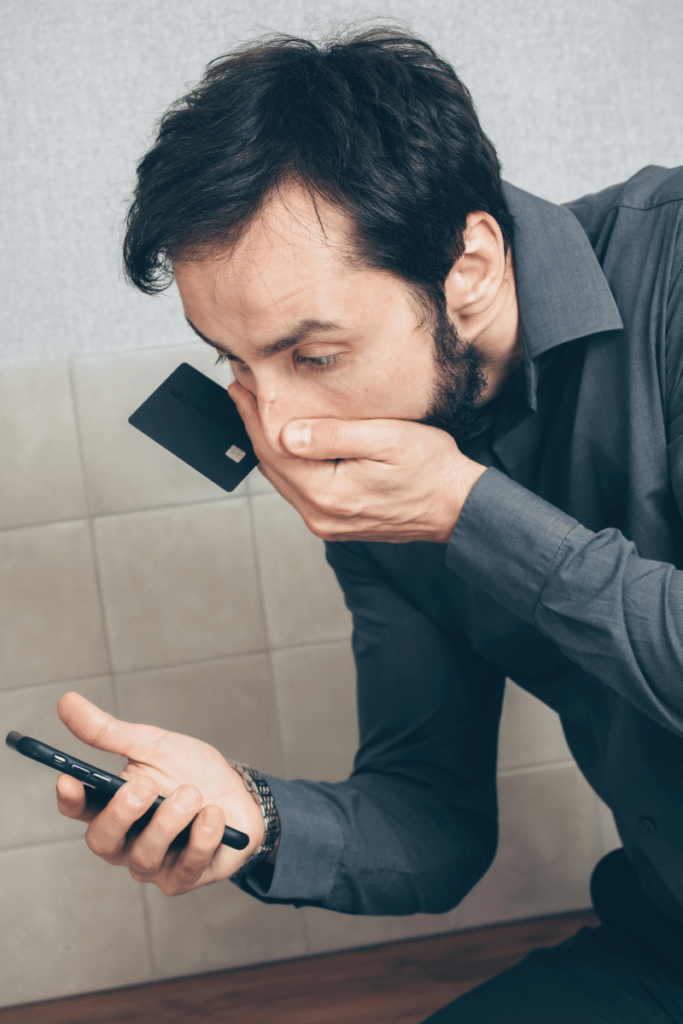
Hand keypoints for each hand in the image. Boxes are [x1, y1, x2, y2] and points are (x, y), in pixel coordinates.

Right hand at [55, 692, 264, 894]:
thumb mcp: (153, 745)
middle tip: (145, 785)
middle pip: (102, 841)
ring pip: (144, 855)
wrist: (240, 793)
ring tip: (192, 793)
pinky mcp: (184, 877)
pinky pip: (186, 865)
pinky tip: (214, 815)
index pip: (79, 809)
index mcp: (112, 807)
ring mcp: (154, 864)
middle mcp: (125, 841)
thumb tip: (65, 700)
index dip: (69, 798)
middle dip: (123, 812)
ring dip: (169, 821)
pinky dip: (202, 837)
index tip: (69, 777)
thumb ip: (109, 732)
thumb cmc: (191, 770)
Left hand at [230, 384, 486, 543]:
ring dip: (271, 445)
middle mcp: (321, 516)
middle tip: (242, 392)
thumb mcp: (386, 439)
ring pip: (284, 479)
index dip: (253, 415)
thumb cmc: (431, 469)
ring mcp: (327, 523)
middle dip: (255, 427)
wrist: (457, 506)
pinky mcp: (336, 523)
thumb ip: (333, 436)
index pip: (275, 449)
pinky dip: (290, 464)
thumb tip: (287, 434)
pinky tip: (290, 442)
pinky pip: (301, 490)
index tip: (239, 386)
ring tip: (259, 412)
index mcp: (329, 495)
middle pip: (273, 466)